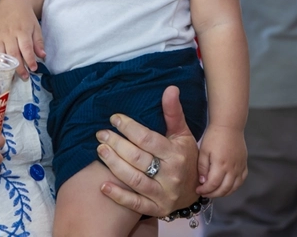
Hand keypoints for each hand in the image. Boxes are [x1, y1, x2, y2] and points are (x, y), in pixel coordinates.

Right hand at [0, 1, 43, 79]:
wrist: (14, 3)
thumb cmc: (26, 18)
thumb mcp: (36, 28)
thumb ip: (38, 42)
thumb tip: (43, 56)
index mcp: (22, 31)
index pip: (26, 48)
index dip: (29, 60)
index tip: (33, 69)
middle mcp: (9, 34)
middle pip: (12, 53)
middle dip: (18, 67)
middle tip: (24, 77)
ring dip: (2, 65)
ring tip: (7, 75)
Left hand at [95, 86, 199, 216]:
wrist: (196, 190)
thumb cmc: (186, 157)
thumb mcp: (182, 134)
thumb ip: (173, 112)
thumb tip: (170, 88)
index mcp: (176, 154)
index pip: (148, 139)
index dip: (129, 128)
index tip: (114, 118)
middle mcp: (170, 175)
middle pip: (138, 158)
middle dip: (117, 144)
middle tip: (101, 134)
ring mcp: (163, 194)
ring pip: (134, 179)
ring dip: (114, 165)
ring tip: (100, 150)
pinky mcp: (156, 209)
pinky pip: (135, 204)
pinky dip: (118, 195)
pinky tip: (103, 185)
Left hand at [197, 125, 246, 197]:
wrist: (229, 126)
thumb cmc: (214, 136)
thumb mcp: (203, 151)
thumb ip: (203, 167)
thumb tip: (203, 182)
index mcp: (221, 165)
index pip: (213, 185)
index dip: (205, 190)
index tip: (198, 190)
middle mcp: (232, 169)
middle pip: (224, 189)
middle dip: (213, 194)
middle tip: (205, 193)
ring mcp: (240, 167)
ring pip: (234, 187)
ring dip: (224, 193)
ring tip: (214, 191)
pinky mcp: (244, 164)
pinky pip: (241, 180)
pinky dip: (235, 186)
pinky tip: (227, 186)